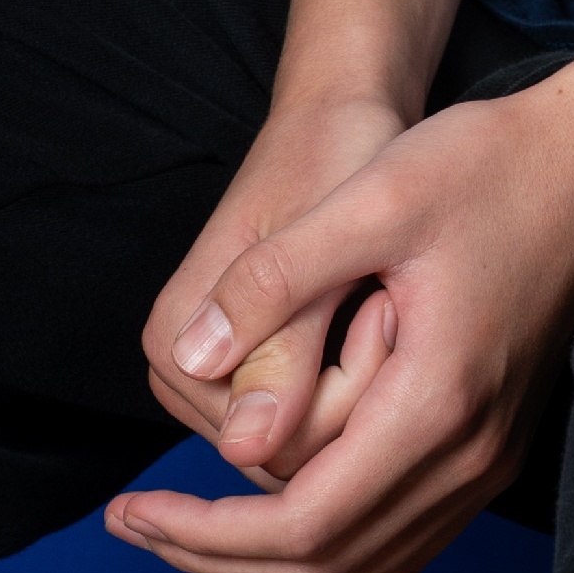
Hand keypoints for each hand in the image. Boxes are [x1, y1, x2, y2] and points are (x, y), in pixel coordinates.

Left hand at [107, 75, 573, 572]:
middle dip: (219, 556)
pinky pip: (402, 535)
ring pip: (365, 562)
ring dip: (271, 557)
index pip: (301, 525)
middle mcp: (468, 456)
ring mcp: (489, 458)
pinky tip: (283, 499)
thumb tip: (193, 359)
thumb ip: (277, 277)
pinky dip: (331, 539)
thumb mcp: (374, 193)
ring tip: (192, 521)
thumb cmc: (494, 162)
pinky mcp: (496, 443)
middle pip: (326, 565)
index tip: (132, 507)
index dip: (205, 532)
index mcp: (435, 403)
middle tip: (139, 523)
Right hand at [141, 90, 407, 481]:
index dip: (346, 392)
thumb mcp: (317, 244)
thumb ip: (282, 345)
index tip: (390, 301)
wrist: (340, 119)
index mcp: (174, 345)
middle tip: (398, 300)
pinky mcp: (258, 374)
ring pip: (306, 443)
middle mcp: (183, 375)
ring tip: (392, 300)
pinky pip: (318, 418)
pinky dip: (362, 380)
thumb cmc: (333, 161)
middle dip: (357, 394)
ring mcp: (218, 380)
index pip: (267, 443)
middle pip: (282, 453)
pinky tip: (384, 318)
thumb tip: (245, 447)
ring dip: (366, 388)